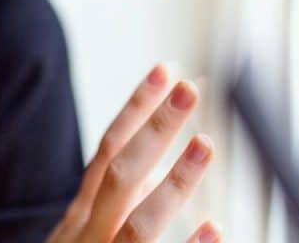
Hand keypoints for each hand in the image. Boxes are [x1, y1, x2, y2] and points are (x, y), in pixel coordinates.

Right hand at [48, 64, 220, 242]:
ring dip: (175, 183)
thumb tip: (158, 171)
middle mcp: (89, 232)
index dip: (136, 109)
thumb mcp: (83, 233)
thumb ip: (120, 203)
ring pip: (139, 225)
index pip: (109, 150)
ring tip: (204, 146)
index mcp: (84, 213)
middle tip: (188, 90)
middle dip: (155, 129)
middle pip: (120, 174)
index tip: (164, 72)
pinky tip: (214, 228)